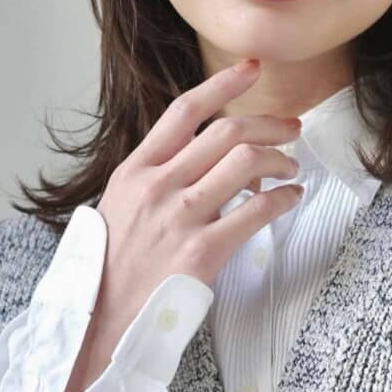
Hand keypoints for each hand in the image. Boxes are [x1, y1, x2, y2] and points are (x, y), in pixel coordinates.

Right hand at [56, 59, 302, 391]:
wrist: (99, 323)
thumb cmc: (113, 262)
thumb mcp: (121, 202)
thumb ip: (160, 171)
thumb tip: (211, 151)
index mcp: (137, 168)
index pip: (185, 111)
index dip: (223, 83)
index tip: (250, 68)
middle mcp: (159, 185)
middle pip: (227, 131)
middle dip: (269, 123)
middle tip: (292, 127)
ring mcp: (180, 217)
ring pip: (246, 162)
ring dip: (280, 159)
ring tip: (291, 167)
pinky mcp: (202, 252)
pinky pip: (256, 211)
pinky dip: (283, 198)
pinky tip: (290, 197)